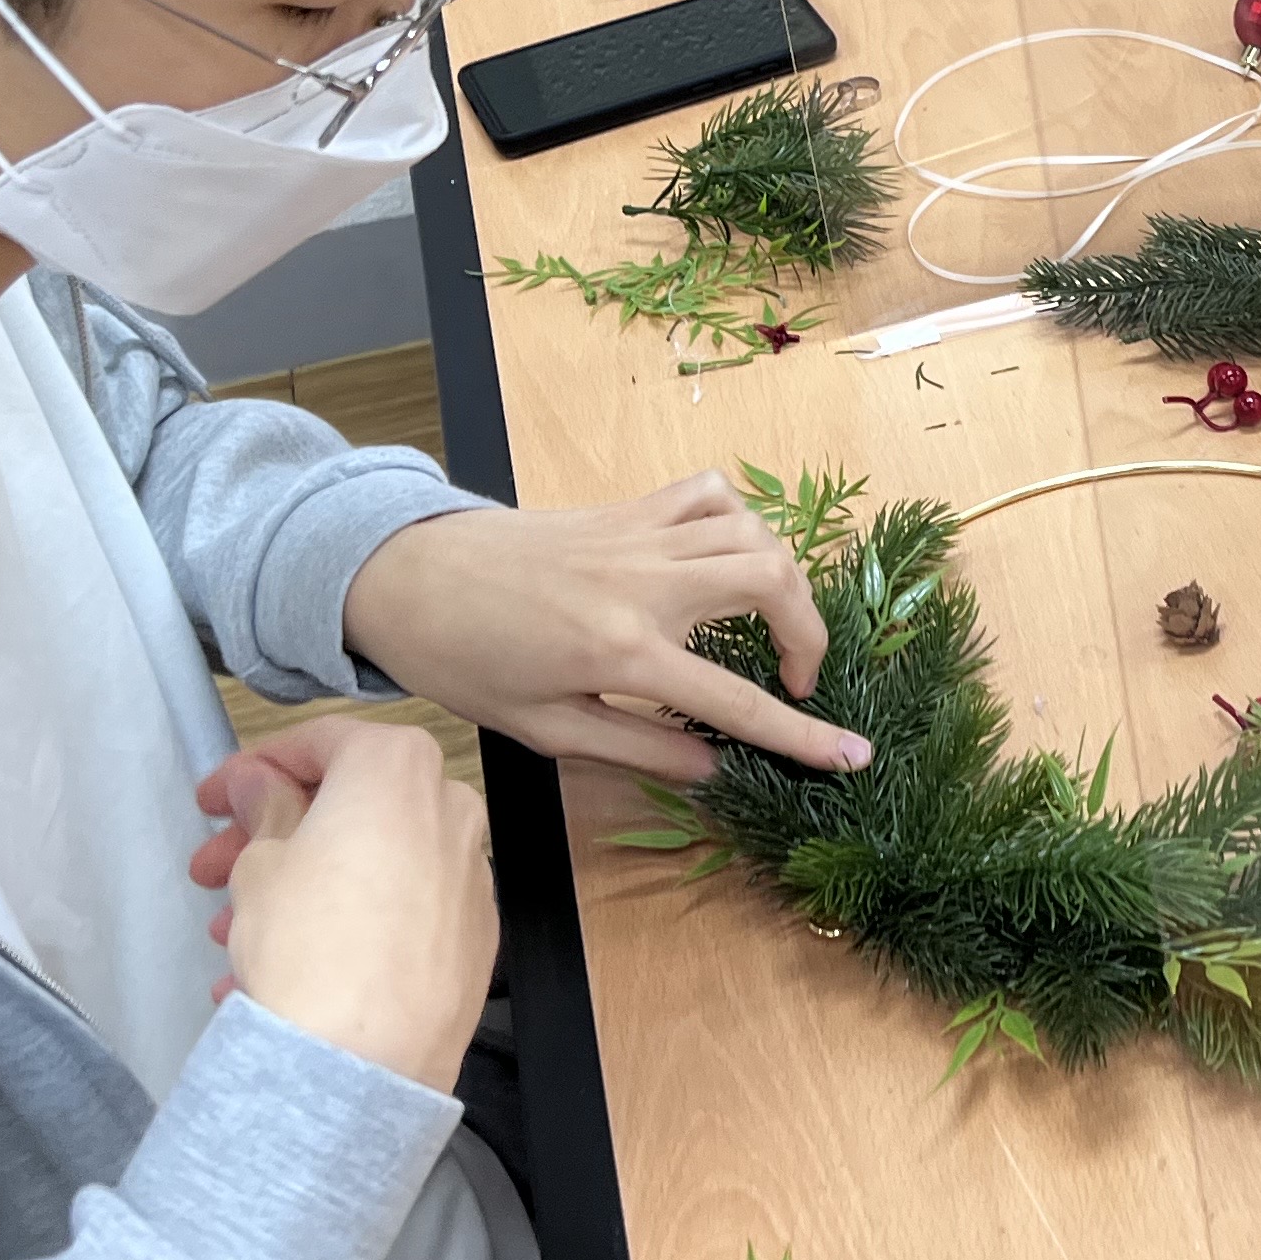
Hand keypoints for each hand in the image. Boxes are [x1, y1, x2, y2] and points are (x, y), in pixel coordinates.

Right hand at [189, 719, 495, 1092]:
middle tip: (211, 869)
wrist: (365, 1061)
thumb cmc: (309, 945)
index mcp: (399, 766)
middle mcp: (450, 808)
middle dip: (269, 837)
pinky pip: (398, 914)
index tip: (213, 798)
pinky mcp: (473, 938)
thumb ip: (263, 807)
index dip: (254, 768)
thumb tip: (261, 784)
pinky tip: (286, 968)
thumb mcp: (260, 862)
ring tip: (233, 935)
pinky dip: (346, 925)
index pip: (319, 743)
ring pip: (369, 865)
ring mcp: (469, 875)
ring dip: (299, 888)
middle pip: (347, 807)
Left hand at [339, 472, 863, 783]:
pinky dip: (739, 519)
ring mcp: (641, 535)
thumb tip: (714, 765)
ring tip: (768, 622)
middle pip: (773, 581)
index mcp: (624, 650)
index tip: (854, 755)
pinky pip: (710, 493)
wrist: (406, 577)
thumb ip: (638, 744)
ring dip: (781, 578)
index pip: (738, 700)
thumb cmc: (465, 660)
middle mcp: (646, 583)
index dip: (804, 733)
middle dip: (809, 633)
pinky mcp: (628, 510)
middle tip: (794, 678)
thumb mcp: (545, 728)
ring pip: (754, 532)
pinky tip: (726, 556)